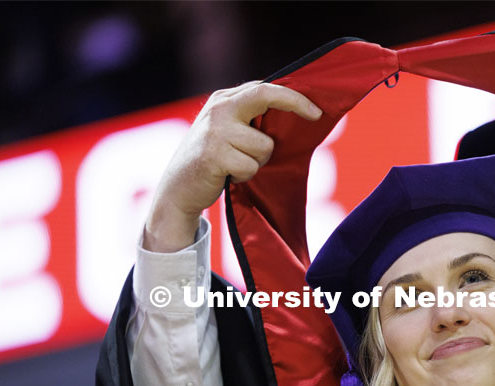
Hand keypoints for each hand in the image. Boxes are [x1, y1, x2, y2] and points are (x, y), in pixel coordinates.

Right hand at [144, 81, 321, 251]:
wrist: (178, 188)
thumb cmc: (212, 160)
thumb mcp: (227, 131)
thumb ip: (250, 119)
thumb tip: (292, 115)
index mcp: (223, 99)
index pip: (263, 88)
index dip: (293, 96)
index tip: (316, 111)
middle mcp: (218, 109)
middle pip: (264, 97)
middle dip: (295, 103)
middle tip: (315, 116)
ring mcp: (215, 131)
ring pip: (264, 145)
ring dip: (258, 161)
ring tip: (237, 163)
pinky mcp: (214, 154)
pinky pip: (251, 166)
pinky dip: (246, 175)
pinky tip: (229, 174)